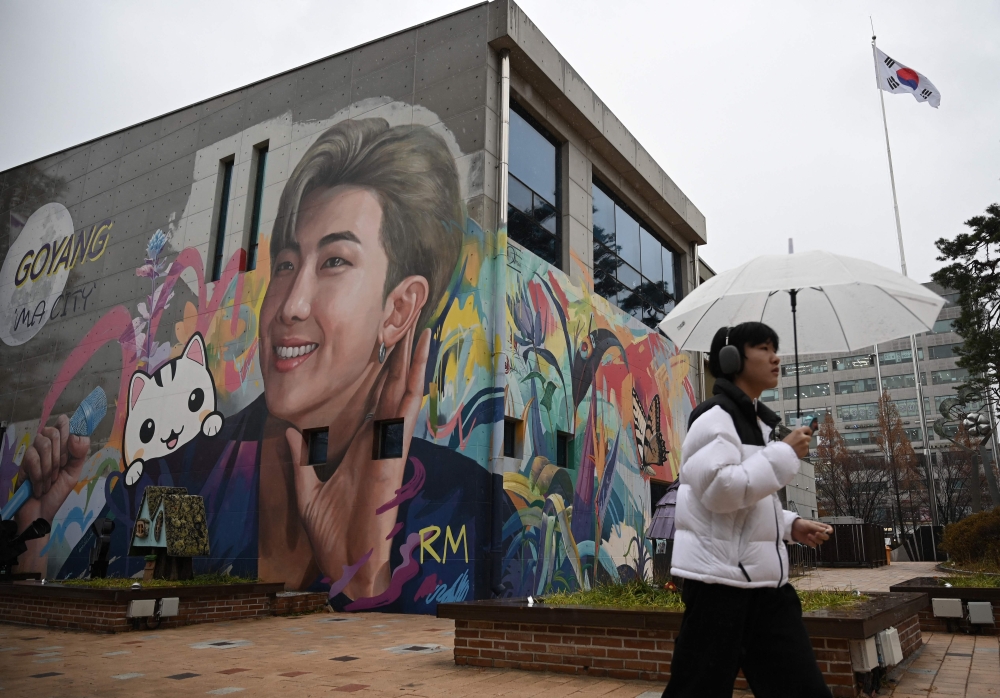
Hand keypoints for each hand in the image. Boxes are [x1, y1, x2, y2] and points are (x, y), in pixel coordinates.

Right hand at [14, 414, 89, 572]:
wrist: (41, 512)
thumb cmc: (57, 492)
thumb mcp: (74, 473)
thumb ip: (79, 453)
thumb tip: (78, 435)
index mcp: (61, 446)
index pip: (64, 423)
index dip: (68, 428)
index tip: (72, 444)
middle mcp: (46, 446)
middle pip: (53, 432)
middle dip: (61, 454)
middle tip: (60, 470)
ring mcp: (33, 453)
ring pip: (42, 444)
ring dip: (50, 467)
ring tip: (50, 481)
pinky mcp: (22, 463)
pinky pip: (32, 459)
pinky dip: (39, 476)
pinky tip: (39, 486)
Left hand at [286, 328, 430, 599]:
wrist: (347, 560)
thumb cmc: (332, 533)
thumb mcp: (307, 489)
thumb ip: (301, 459)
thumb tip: (291, 432)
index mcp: (365, 444)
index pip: (377, 398)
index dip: (384, 369)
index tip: (389, 341)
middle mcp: (382, 439)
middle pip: (395, 386)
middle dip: (403, 353)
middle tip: (411, 319)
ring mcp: (391, 444)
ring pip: (406, 392)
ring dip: (414, 360)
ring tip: (422, 327)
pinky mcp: (394, 452)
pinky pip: (406, 412)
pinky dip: (414, 384)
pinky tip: (419, 362)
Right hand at [782, 426, 811, 457]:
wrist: (783, 453)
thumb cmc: (784, 444)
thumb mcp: (790, 435)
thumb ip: (797, 434)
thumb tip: (801, 434)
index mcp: (798, 432)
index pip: (807, 428)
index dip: (808, 431)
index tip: (807, 433)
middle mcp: (803, 437)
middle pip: (809, 437)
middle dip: (806, 439)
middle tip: (801, 442)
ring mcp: (805, 444)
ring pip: (807, 444)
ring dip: (804, 445)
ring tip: (797, 448)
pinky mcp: (806, 451)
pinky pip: (806, 450)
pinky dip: (803, 450)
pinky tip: (798, 451)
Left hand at [792, 519, 831, 547]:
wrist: (793, 528)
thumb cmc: (801, 524)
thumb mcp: (808, 524)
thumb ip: (816, 527)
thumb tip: (824, 530)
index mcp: (819, 527)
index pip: (828, 528)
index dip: (830, 530)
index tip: (829, 532)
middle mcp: (818, 532)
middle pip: (826, 537)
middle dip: (822, 536)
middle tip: (816, 533)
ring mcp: (815, 538)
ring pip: (821, 542)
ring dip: (815, 539)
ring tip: (808, 535)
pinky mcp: (810, 542)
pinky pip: (814, 545)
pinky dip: (811, 543)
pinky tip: (807, 539)